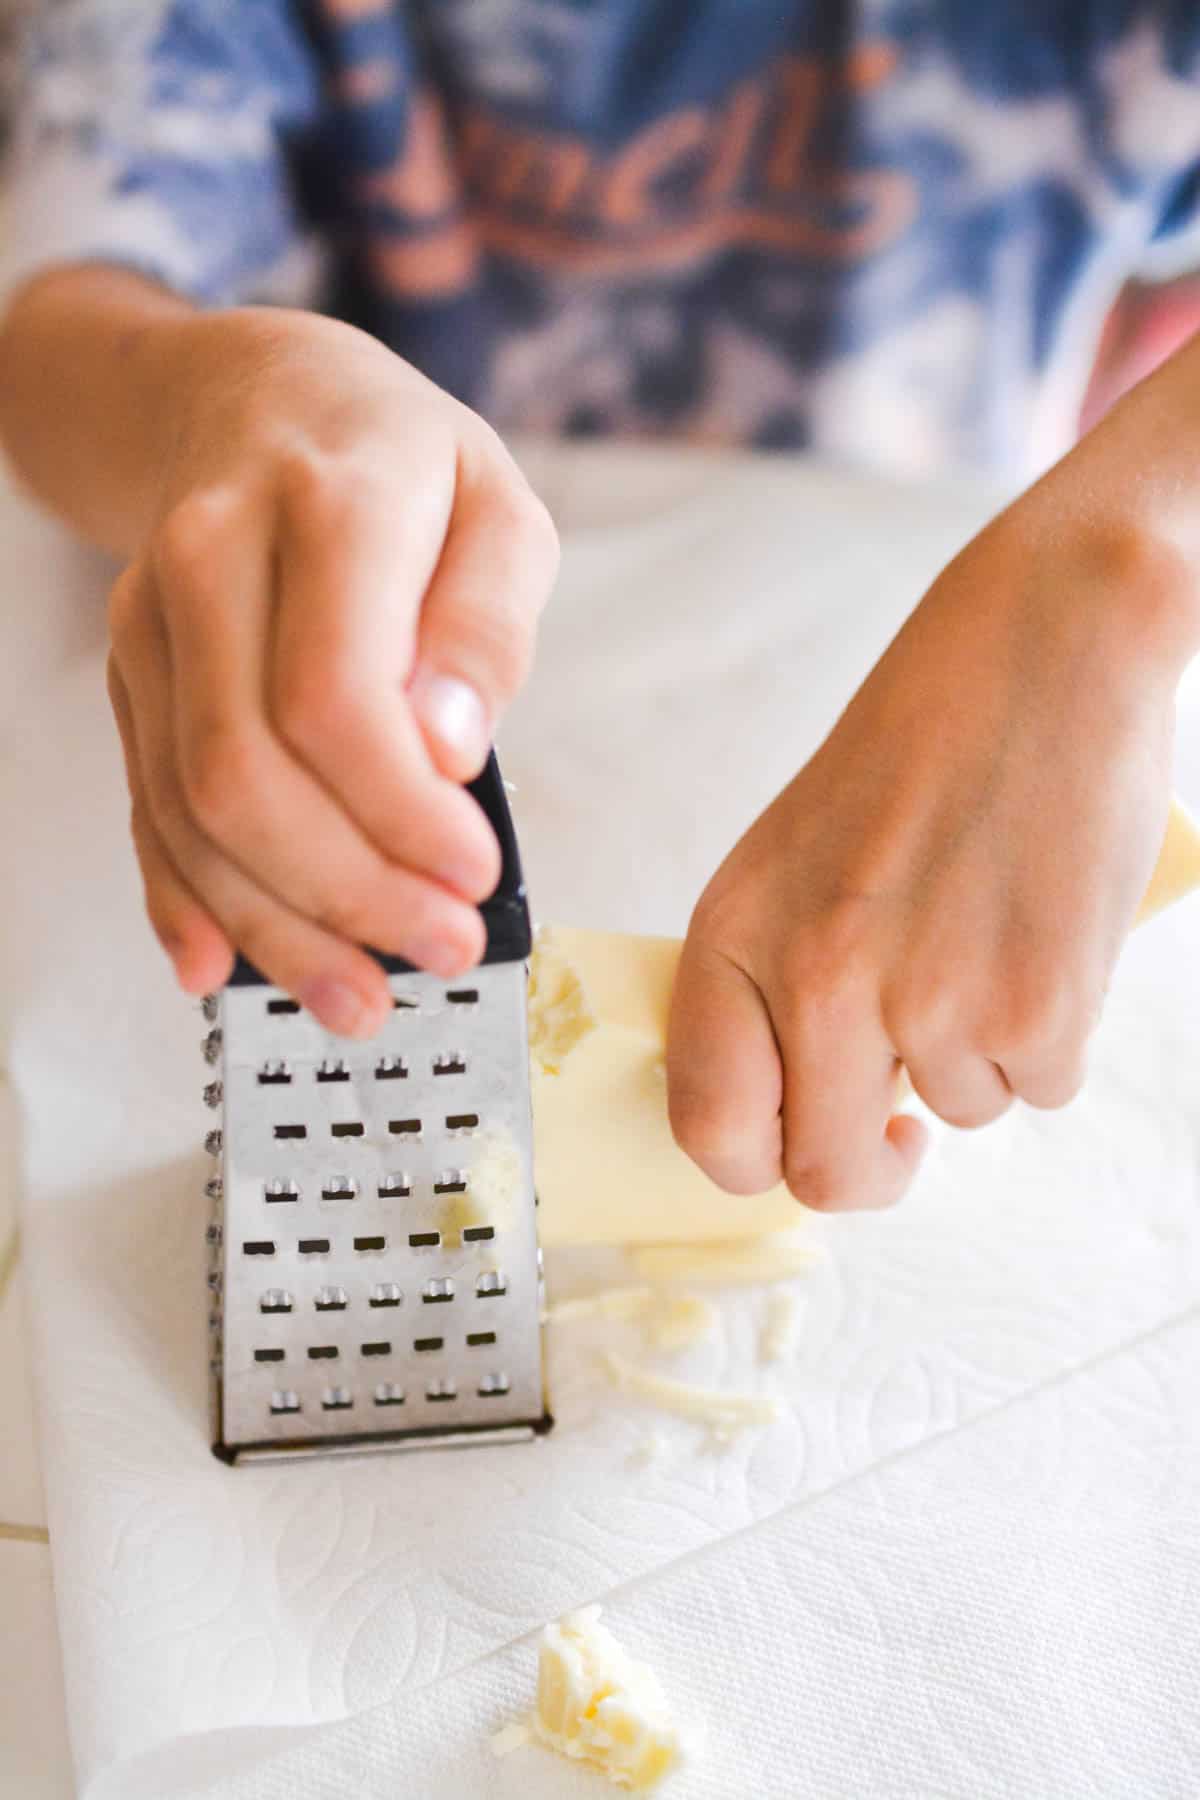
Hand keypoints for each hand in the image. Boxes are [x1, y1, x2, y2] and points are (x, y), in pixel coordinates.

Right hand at [105, 307, 557, 1034]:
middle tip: (442, 950)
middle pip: (245, 770)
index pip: (333, 694)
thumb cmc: (400, 462)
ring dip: (274, 925)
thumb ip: (487, 620)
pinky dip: (183, 897)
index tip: (474, 875)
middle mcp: (209, 560)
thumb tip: (449, 747)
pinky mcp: (131, 676)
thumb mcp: (499, 504)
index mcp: (326, 505)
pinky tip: (223, 966)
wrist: (251, 399)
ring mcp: (153, 625)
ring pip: (188, 807)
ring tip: (362, 999)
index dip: (399, 812)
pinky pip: (145, 804)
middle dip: (347, 891)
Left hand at [668, 479, 1195, 1210]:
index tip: (801, 1141)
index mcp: (737, 934)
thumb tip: (809, 1102)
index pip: (709, 1126)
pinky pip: (1042, 1084)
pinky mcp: (1039, 1007)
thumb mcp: (796, 854)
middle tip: (902, 1123)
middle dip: (872, 1163)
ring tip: (989, 934)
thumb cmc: (922, 742)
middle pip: (827, 1171)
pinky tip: (1043, 933)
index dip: (757, 1164)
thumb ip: (778, 977)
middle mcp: (818, 980)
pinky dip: (1052, 1034)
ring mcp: (930, 1001)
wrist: (1042, 647)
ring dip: (978, 1057)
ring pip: (959, 1113)